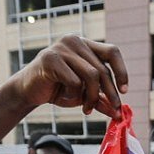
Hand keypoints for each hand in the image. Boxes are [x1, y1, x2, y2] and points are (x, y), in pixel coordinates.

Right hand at [10, 35, 128, 118]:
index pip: (112, 52)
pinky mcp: (50, 58)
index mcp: (85, 45)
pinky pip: (75, 81)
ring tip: (86, 108)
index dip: (121, 71)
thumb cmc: (57, 90)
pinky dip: (73, 95)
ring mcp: (62, 47)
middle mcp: (75, 41)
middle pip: (102, 69)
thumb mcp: (83, 95)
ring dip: (91, 97)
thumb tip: (118, 113)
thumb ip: (101, 100)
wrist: (28, 91)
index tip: (125, 91)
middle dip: (110, 94)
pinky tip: (64, 98)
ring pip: (92, 75)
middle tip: (113, 111)